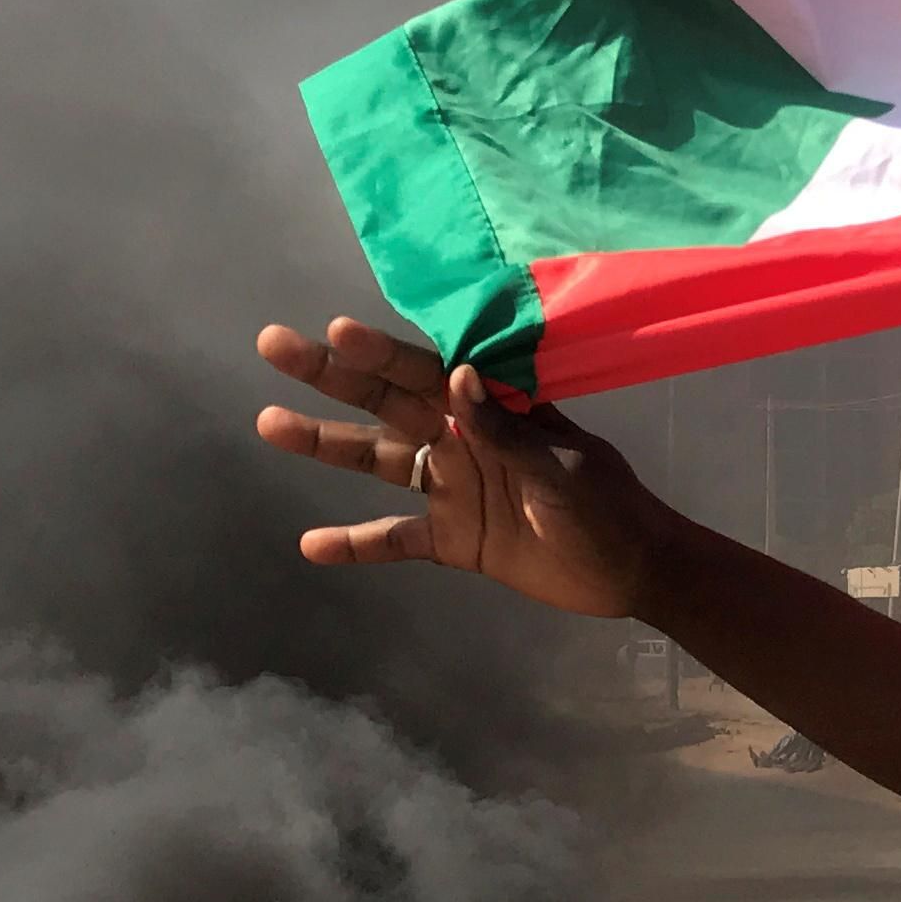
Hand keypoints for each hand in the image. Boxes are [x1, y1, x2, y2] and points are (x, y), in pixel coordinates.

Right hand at [253, 318, 665, 618]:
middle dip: (330, 375)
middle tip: (272, 343)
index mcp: (492, 409)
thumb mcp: (561, 469)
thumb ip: (506, 431)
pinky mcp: (451, 538)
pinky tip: (311, 545)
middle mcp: (460, 439)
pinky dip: (356, 544)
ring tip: (268, 423)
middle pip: (385, 401)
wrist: (632, 570)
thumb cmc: (606, 507)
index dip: (381, 352)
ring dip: (324, 443)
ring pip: (376, 461)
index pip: (427, 371)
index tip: (335, 332)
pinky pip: (394, 538)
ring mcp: (451, 487)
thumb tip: (458, 376)